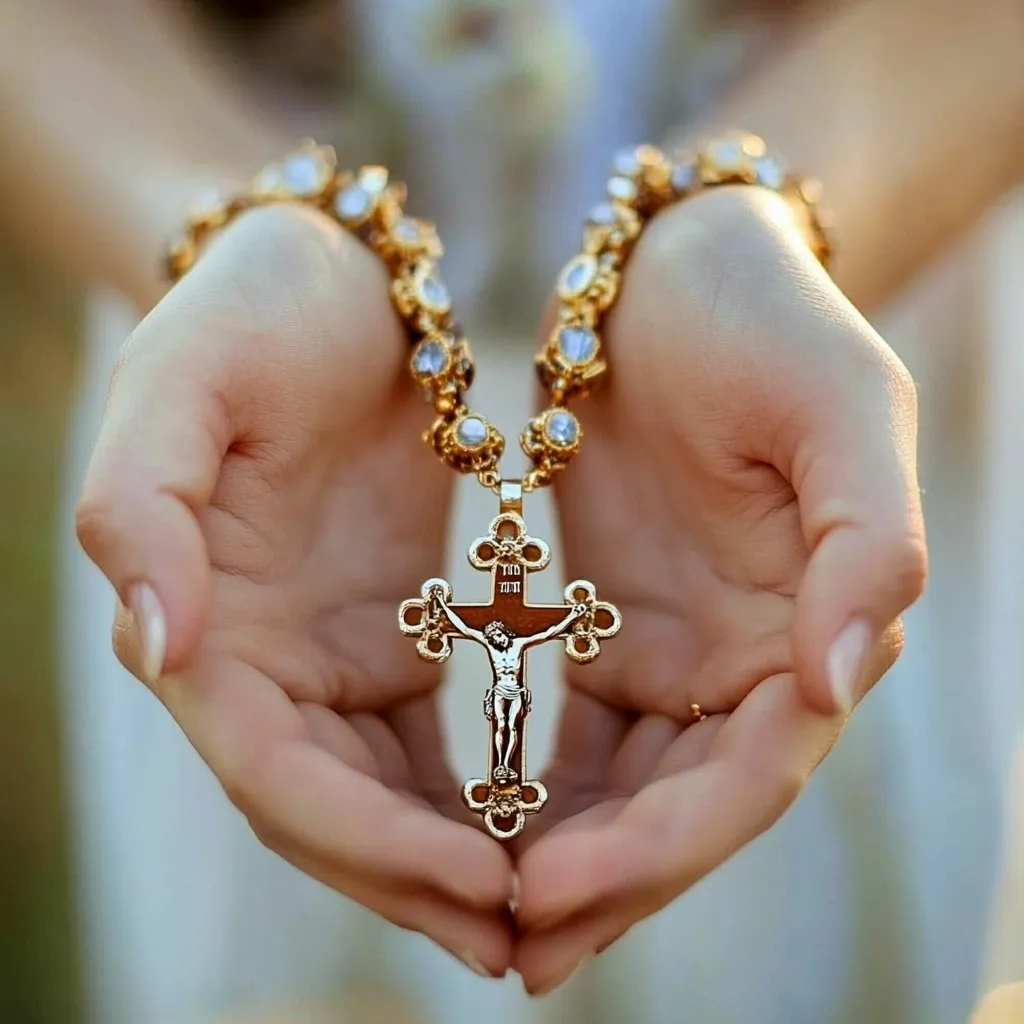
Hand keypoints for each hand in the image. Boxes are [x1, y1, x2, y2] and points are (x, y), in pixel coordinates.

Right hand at [76, 205, 513, 974]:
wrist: (327, 278)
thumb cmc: (248, 313)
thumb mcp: (180, 380)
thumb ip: (142, 507)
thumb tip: (155, 644)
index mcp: (206, 627)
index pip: (277, 775)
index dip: (368, 841)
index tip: (477, 878)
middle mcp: (261, 665)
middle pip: (334, 813)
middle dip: (421, 881)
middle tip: (530, 935)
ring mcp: (329, 659)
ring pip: (386, 797)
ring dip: (457, 862)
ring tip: (551, 909)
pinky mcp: (393, 636)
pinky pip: (435, 745)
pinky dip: (481, 797)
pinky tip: (548, 826)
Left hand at [514, 187, 925, 991]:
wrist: (677, 272)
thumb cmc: (770, 322)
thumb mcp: (841, 406)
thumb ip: (864, 543)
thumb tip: (839, 683)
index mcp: (811, 631)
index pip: (748, 777)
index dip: (662, 848)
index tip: (554, 888)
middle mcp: (747, 664)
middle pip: (680, 808)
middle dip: (600, 881)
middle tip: (505, 948)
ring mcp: (674, 654)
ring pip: (620, 791)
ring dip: (556, 857)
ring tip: (473, 915)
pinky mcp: (604, 629)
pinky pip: (562, 734)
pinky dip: (521, 787)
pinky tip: (462, 825)